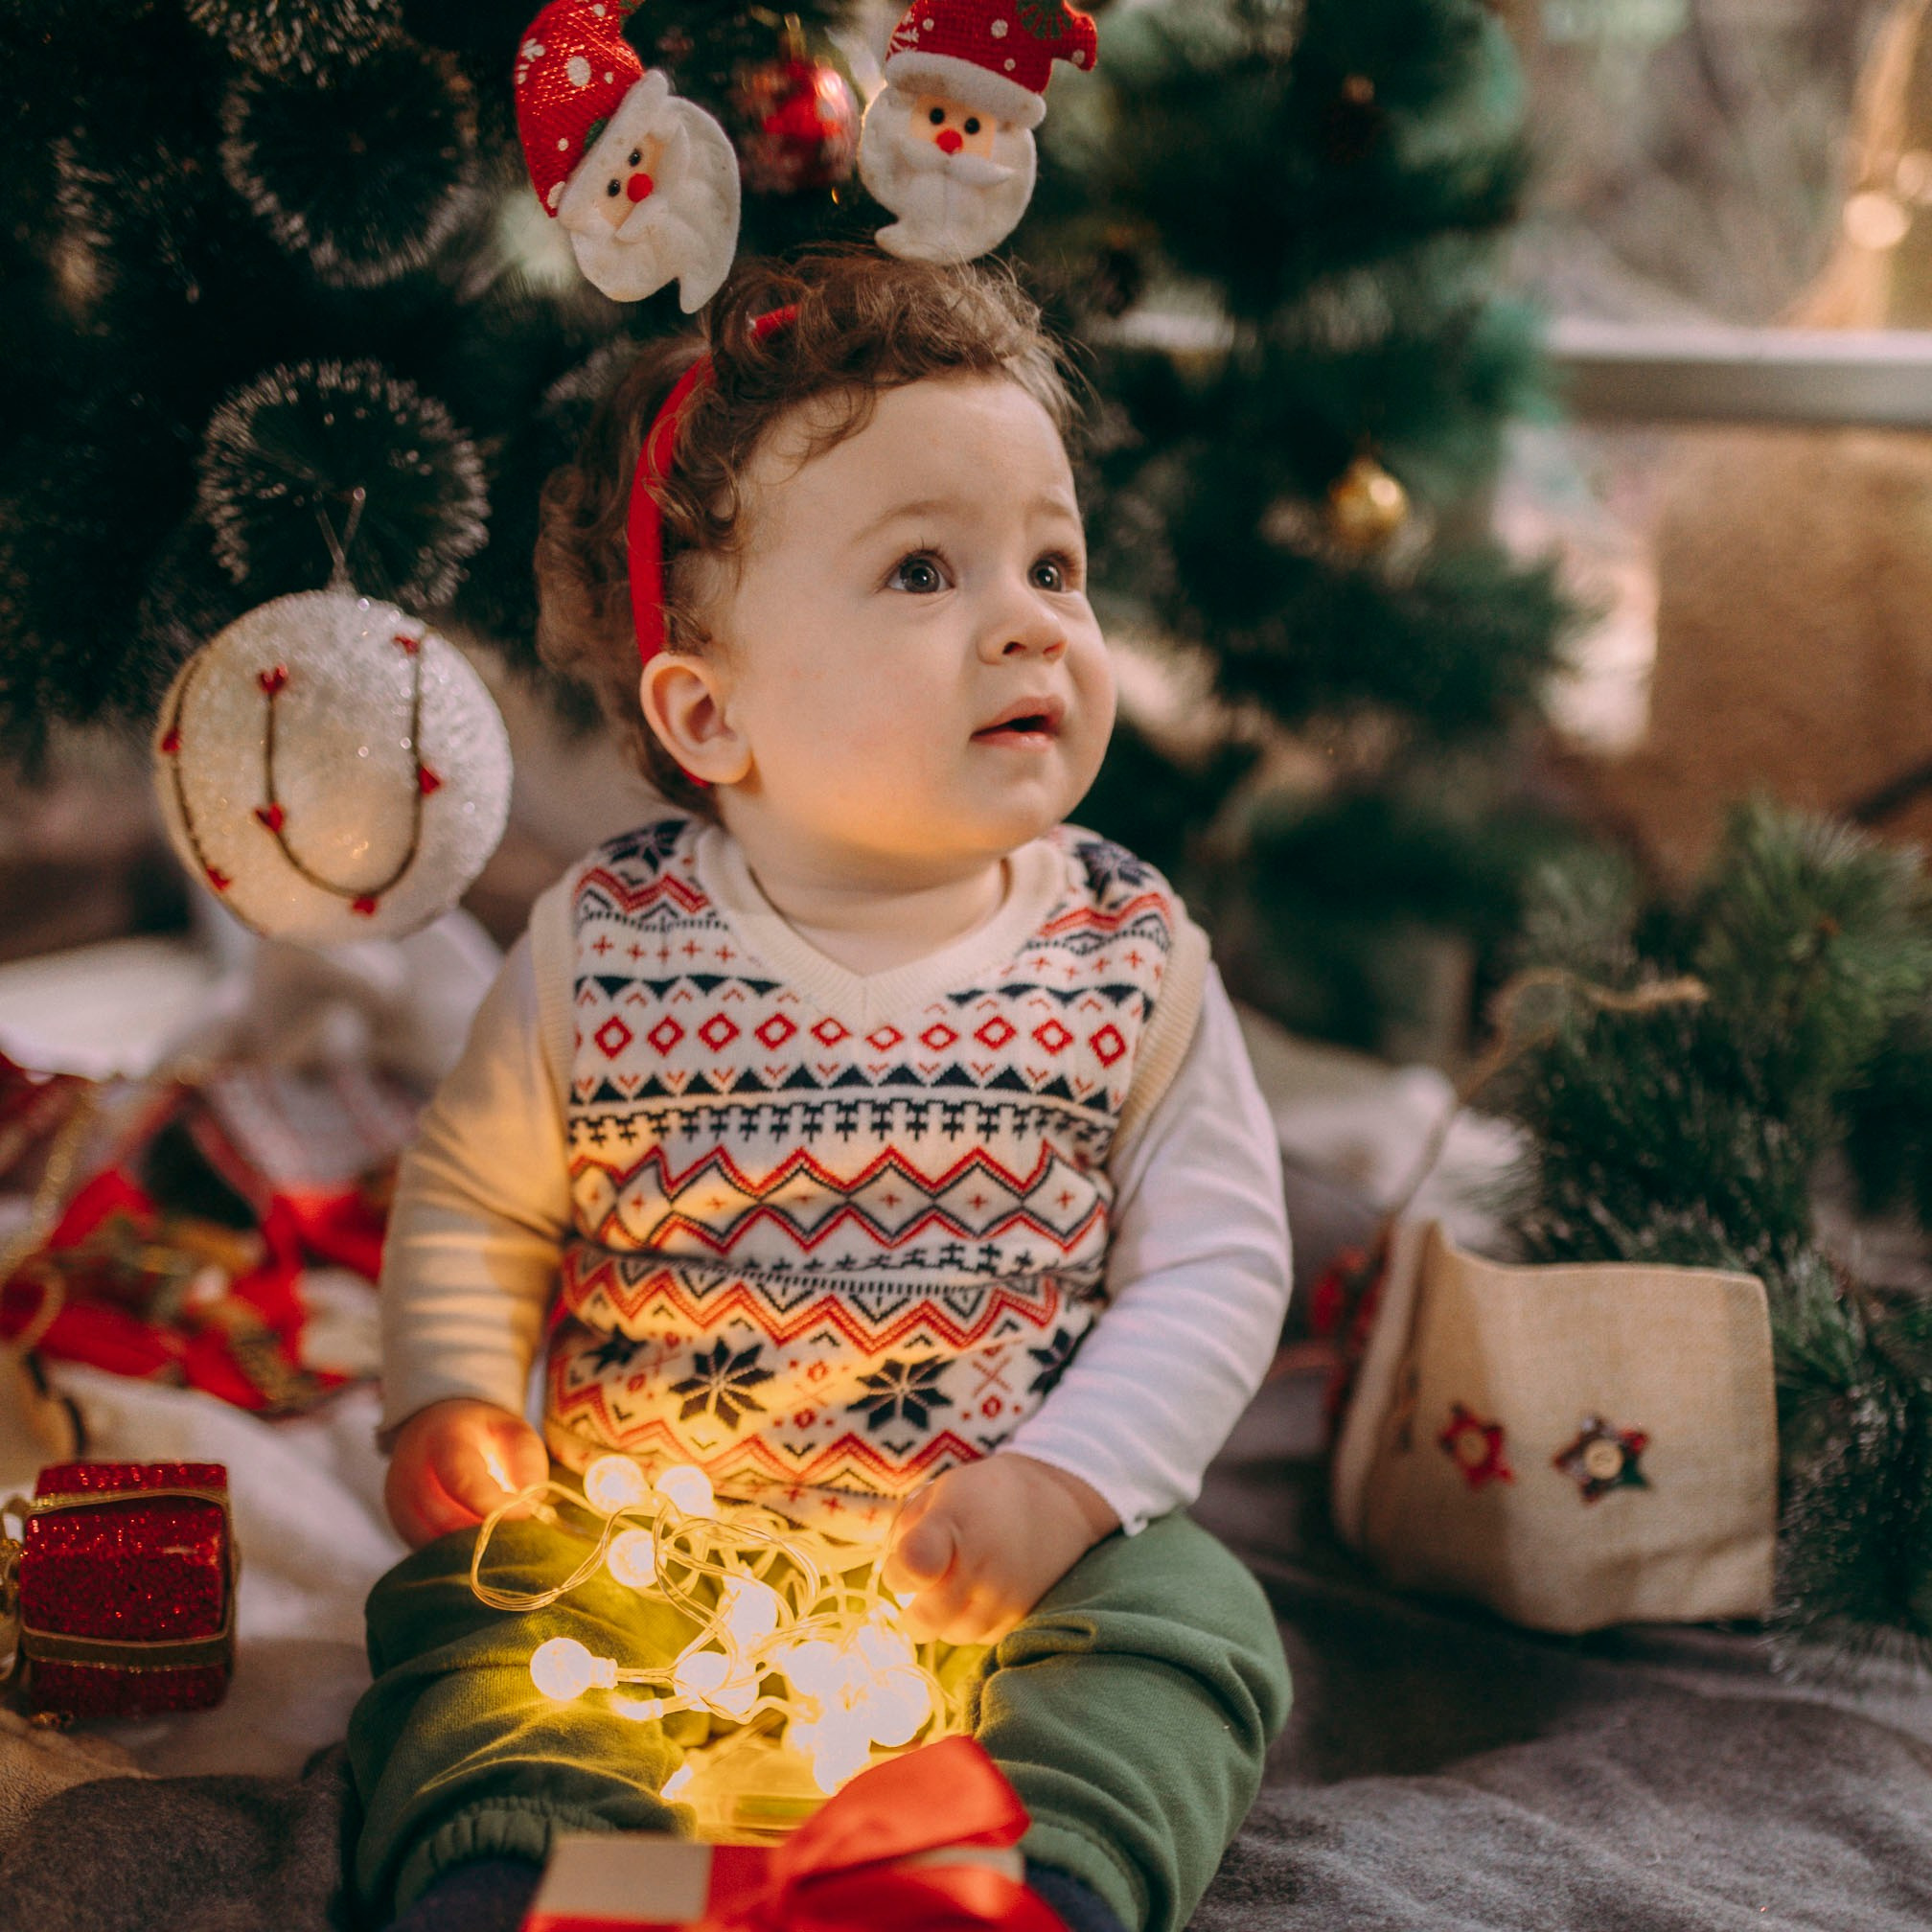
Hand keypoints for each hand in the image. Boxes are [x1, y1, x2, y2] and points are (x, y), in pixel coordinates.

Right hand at [383, 1398, 548, 1548]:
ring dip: (471, 1546)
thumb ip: (526, 1464)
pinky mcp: (399, 1522)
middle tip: (518, 1534)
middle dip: (486, 1530)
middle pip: (446, 1516)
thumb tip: (528, 1507)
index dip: (493, 1505)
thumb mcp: (514, 1433)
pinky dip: (454, 1553)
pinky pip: (426, 1548)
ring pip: (433, 1539)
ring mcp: (399, 1498)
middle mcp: (411, 1468)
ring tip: (502, 1538)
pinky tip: (479, 1543)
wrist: (440, 1430)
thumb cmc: (485, 1435)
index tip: (524, 1513)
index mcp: (443, 1437)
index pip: (462, 1480)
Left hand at [881, 1454, 1119, 1645]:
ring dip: (943, 1620)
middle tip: (924, 1588)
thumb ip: (908, 1529)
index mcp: (952, 1524)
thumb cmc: (985, 1494)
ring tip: (954, 1587)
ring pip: (951, 1636)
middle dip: (912, 1610)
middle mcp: (979, 1566)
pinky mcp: (1023, 1616)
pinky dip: (972, 1624)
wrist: (1058, 1501)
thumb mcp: (941, 1491)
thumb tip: (894, 1572)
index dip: (896, 1573)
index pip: (910, 1567)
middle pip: (924, 1621)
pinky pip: (982, 1638)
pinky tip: (977, 1596)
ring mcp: (1004, 1596)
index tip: (901, 1564)